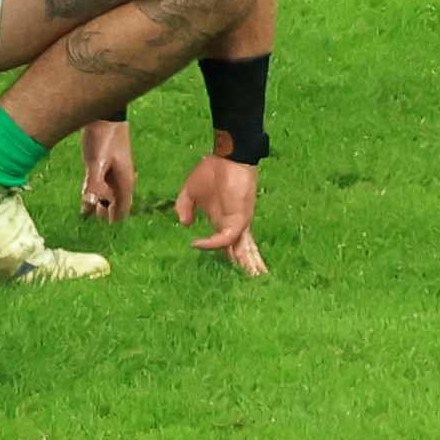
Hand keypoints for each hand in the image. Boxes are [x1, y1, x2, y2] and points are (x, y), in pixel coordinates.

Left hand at [76, 121, 138, 221]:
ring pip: (106, 195)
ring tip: (87, 216)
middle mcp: (120, 179)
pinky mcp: (102, 166)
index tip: (103, 234)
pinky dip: (91, 194)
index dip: (113, 220)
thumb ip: (93, 185)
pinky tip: (84, 201)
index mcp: (125, 181)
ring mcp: (112, 173)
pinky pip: (98, 186)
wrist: (104, 115)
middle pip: (114, 204)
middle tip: (92, 228)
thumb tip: (89, 206)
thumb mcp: (97, 162)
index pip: (122, 209)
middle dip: (104, 214)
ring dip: (97, 205)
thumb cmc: (104, 137)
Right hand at [178, 153, 266, 276]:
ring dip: (246, 266)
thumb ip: (185, 207)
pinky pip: (225, 236)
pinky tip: (197, 244)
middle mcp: (233, 226)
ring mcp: (238, 223)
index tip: (211, 268)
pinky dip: (212, 243)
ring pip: (242, 250)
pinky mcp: (239, 217)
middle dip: (246, 268)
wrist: (227, 155)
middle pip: (240, 252)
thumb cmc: (212, 170)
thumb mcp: (191, 191)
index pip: (227, 246)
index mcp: (223, 222)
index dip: (224, 257)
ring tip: (254, 281)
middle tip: (255, 284)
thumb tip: (184, 224)